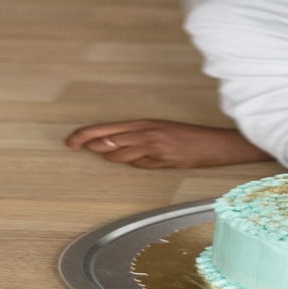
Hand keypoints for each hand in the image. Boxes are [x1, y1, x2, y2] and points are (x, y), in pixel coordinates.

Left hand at [64, 119, 270, 168]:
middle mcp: (146, 133)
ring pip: (120, 156)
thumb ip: (139, 139)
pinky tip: (146, 160)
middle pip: (108, 141)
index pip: (107, 128)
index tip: (71, 141)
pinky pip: (140, 165)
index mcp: (145, 123)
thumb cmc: (190, 137)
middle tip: (77, 146)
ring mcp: (154, 147)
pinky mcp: (162, 160)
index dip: (85, 135)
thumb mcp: (162, 131)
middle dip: (92, 146)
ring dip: (115, 157)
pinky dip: (137, 164)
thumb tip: (117, 150)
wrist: (216, 144)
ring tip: (121, 154)